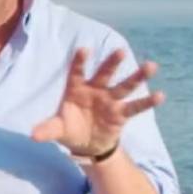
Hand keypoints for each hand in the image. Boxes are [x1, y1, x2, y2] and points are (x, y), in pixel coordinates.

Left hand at [30, 48, 163, 156]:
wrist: (86, 144)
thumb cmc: (70, 128)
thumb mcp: (57, 129)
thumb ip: (47, 129)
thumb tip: (33, 135)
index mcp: (76, 89)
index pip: (77, 72)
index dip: (79, 62)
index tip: (83, 49)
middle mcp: (95, 90)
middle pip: (105, 74)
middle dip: (112, 63)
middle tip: (120, 51)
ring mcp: (110, 100)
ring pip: (125, 85)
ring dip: (137, 76)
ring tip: (151, 65)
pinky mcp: (121, 113)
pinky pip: (135, 106)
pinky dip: (147, 102)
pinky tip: (160, 95)